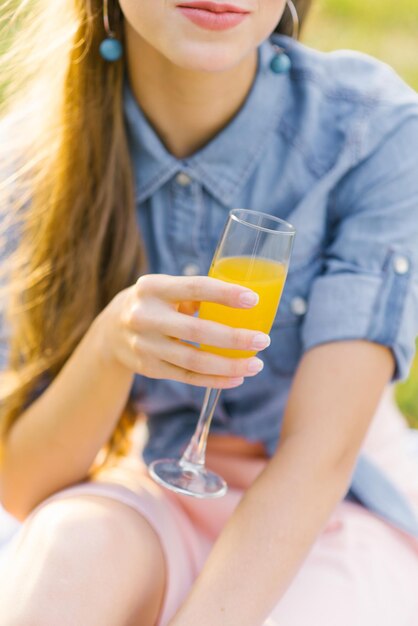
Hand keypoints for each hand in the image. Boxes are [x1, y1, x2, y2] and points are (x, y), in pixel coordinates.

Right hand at [94, 273, 270, 388]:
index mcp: (153, 288)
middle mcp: (145, 317)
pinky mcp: (148, 368)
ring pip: (193, 361)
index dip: (225, 294)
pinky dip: (214, 380)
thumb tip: (242, 302)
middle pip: (197, 331)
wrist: (110, 331)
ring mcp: (144, 345)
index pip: (194, 288)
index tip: (254, 299)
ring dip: (229, 365)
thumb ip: (195, 294)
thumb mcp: (165, 289)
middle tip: (263, 340)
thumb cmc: (153, 303)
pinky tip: (237, 377)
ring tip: (256, 364)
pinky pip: (187, 377)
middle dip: (235, 338)